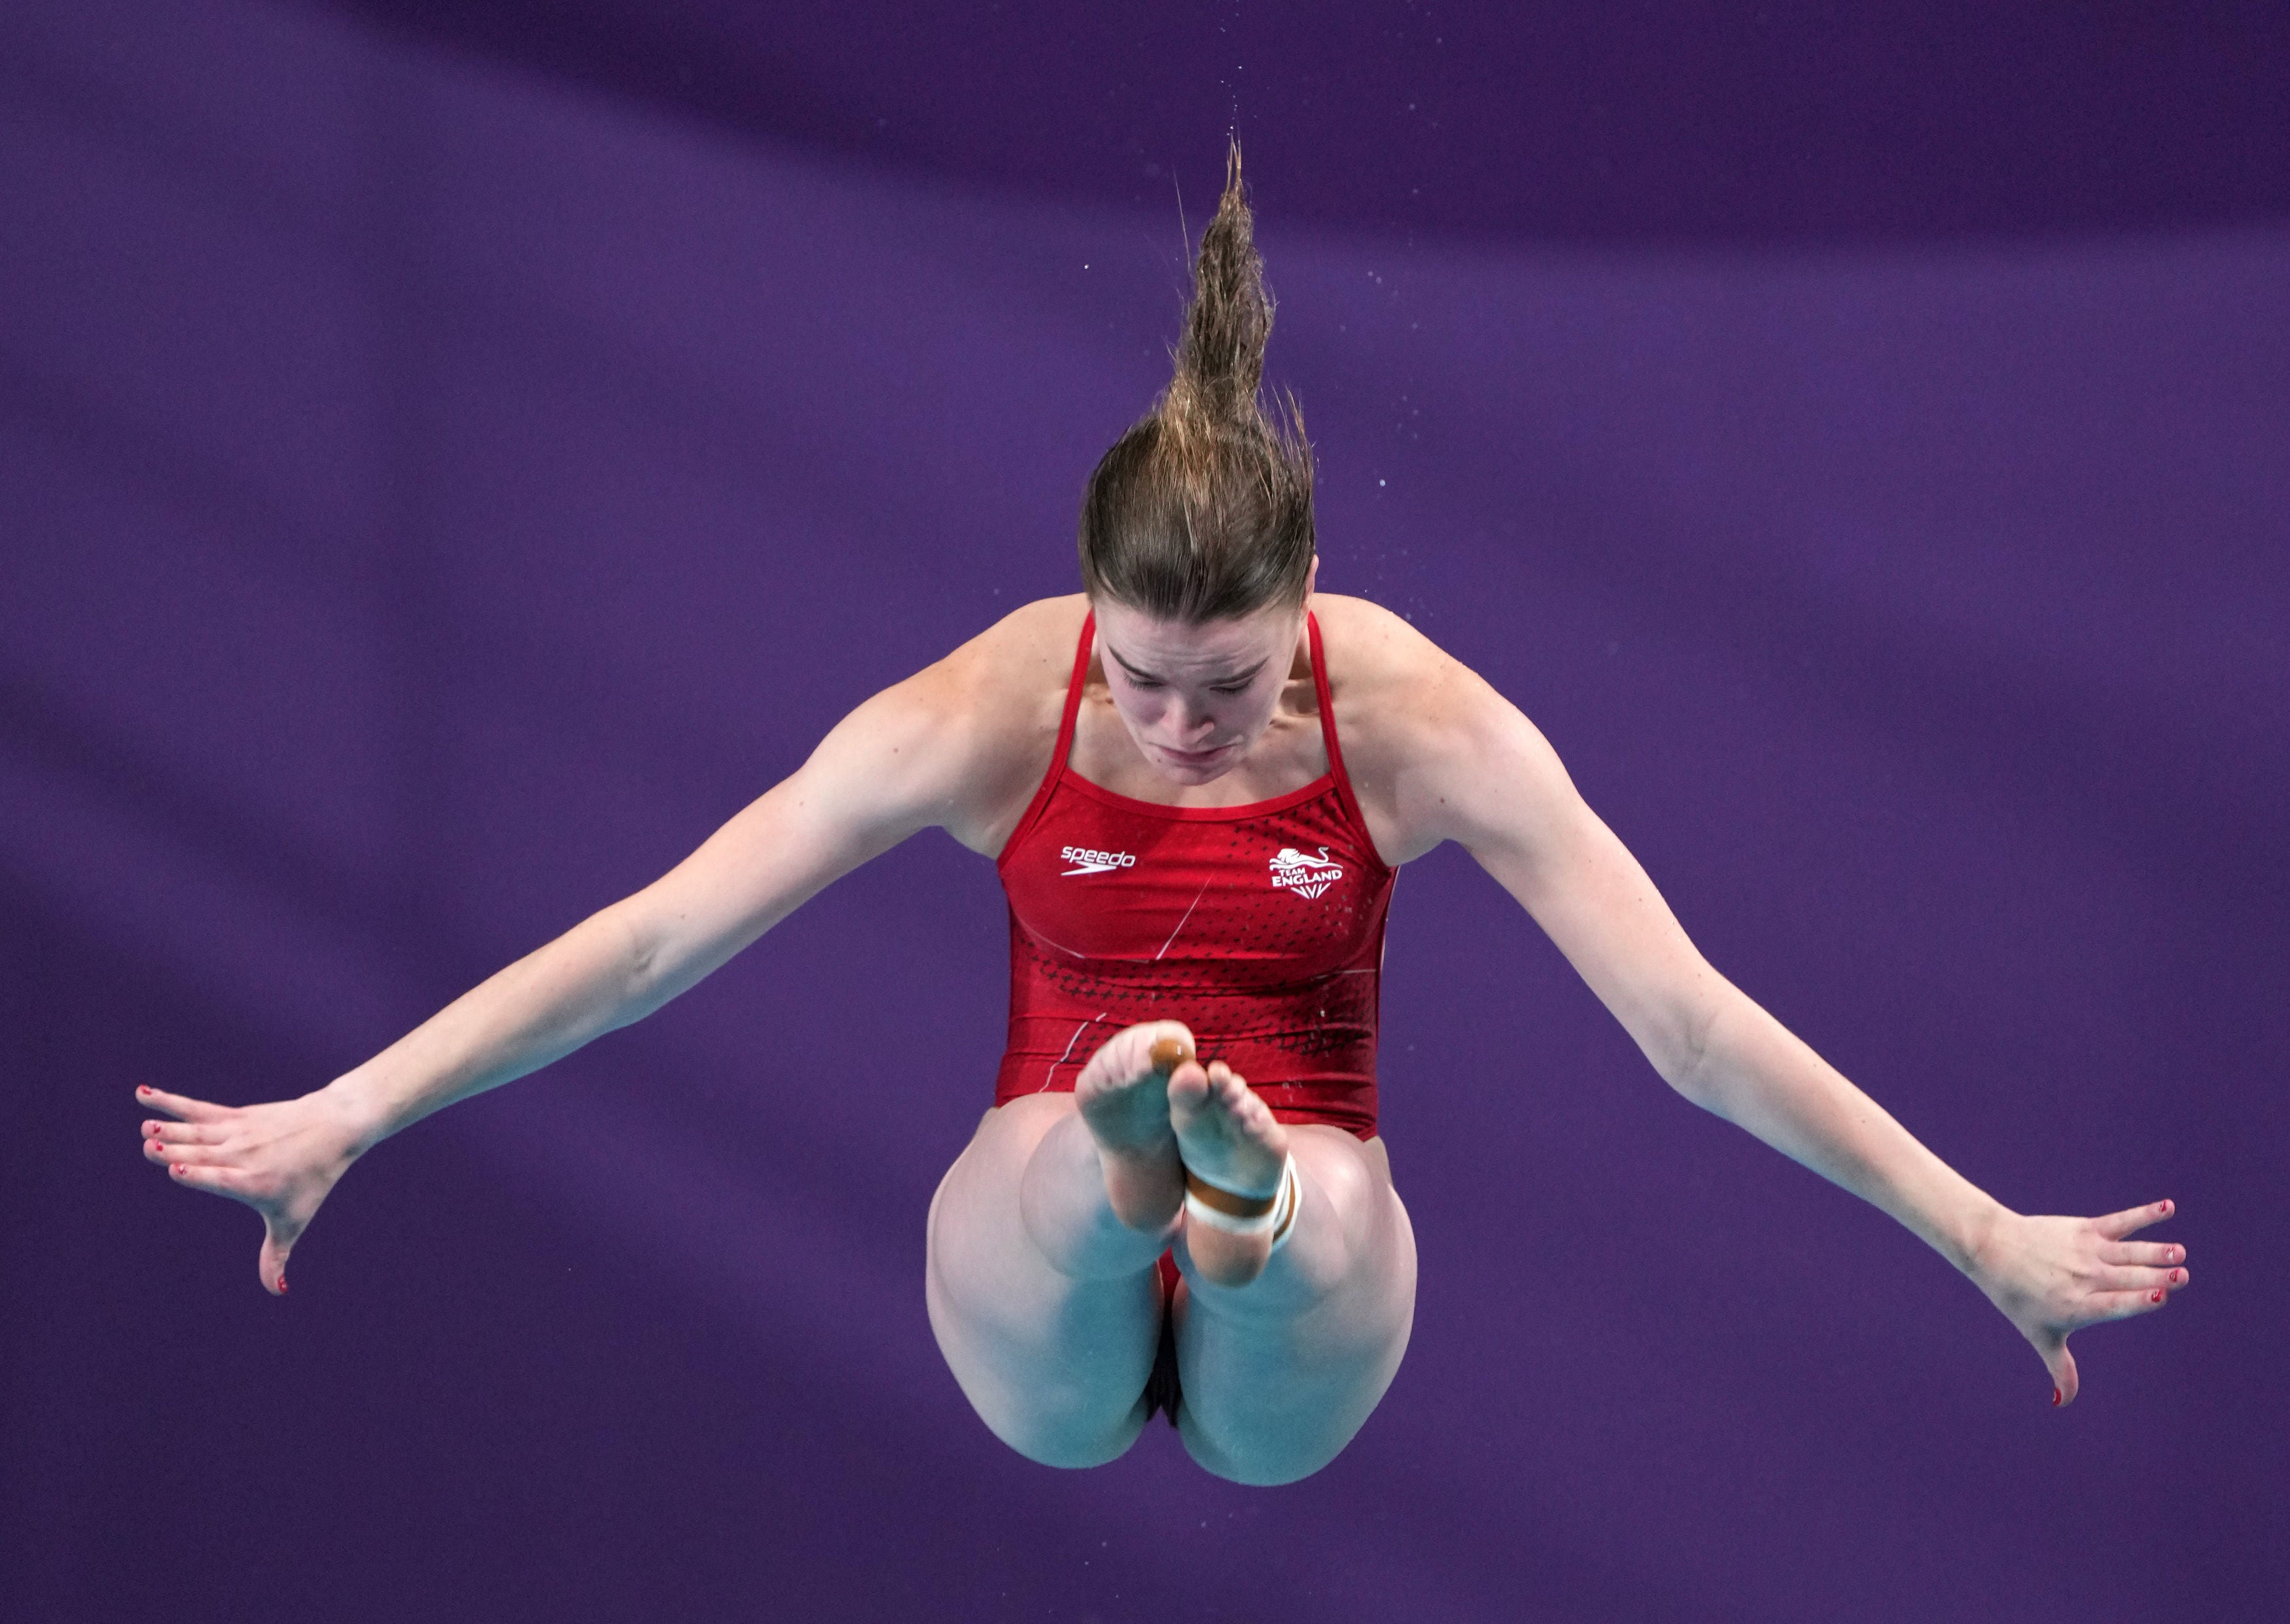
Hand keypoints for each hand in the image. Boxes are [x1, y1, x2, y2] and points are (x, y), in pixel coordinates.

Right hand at [136, 1084, 366, 1295]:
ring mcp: (236, 1133)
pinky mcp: (234, 1116)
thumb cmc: (313, 1178)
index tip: (175, 1168)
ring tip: (146, 1130)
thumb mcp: (295, 1220)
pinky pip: (197, 1108)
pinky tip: (143, 1095)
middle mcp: (241, 1155)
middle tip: (148, 1145)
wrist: (335, 1127)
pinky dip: (170, 1102)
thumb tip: (277, 1292)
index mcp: (252, 1182)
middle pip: (200, 1152)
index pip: (219, 1177)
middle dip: (174, 1150)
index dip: (197, 1173)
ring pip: (196, 1131)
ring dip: (169, 1129)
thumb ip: (277, 1255)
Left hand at [1968, 1199, 2186, 1406]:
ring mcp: (2086, 1252)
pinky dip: (2144, 1214)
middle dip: (2158, 1277)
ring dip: (2157, 1251)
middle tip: (2183, 1276)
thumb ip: (2060, 1369)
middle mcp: (2085, 1279)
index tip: (2161, 1297)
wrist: (1993, 1249)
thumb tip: (2062, 1404)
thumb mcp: (2039, 1335)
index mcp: (2079, 1307)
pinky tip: (2168, 1208)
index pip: (2114, 1305)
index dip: (2139, 1301)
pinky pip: (2120, 1221)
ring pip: (2130, 1252)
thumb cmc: (2018, 1297)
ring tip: (2179, 1252)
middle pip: (2130, 1278)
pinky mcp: (2085, 1229)